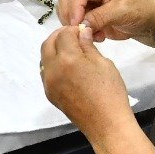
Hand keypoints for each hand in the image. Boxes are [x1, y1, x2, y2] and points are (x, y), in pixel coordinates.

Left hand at [39, 23, 134, 140]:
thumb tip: (82, 32)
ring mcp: (48, 83)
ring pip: (44, 58)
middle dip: (59, 36)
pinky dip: (53, 64)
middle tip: (73, 36)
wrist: (106, 124)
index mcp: (67, 59)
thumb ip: (88, 46)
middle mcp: (52, 70)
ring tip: (70, 51)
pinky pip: (46, 73)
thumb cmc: (110, 92)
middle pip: (47, 44)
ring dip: (54, 50)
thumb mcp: (103, 64)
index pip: (64, 34)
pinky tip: (68, 66)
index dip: (74, 29)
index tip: (83, 31)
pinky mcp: (50, 94)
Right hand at [55, 0, 152, 40]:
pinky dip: (79, 29)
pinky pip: (72, 19)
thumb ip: (100, 17)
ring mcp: (85, 0)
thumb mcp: (122, 12)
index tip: (77, 24)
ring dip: (72, 22)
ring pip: (65, 7)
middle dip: (68, 13)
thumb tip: (81, 25)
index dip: (74, 6)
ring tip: (91, 33)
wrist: (146, 20)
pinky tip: (95, 35)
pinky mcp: (85, 12)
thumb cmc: (138, 11)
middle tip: (78, 30)